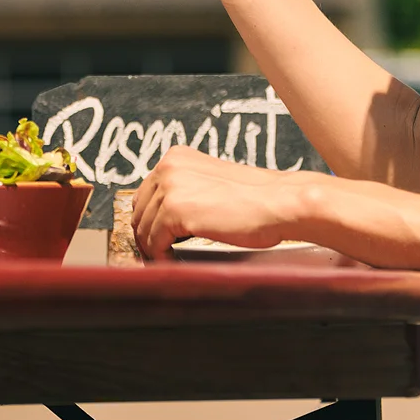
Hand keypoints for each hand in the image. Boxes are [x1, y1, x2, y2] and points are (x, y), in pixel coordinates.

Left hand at [132, 146, 311, 258]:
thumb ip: (186, 190)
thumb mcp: (212, 182)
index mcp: (176, 157)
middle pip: (140, 210)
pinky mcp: (175, 211)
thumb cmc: (256, 198)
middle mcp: (168, 167)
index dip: (148, 219)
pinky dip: (160, 256)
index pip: (145, 193)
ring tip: (168, 259)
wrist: (280, 203)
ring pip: (144, 228)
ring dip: (153, 248)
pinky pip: (154, 242)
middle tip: (159, 253)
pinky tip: (172, 261)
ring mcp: (170, 188)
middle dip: (147, 234)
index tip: (155, 237)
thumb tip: (164, 217)